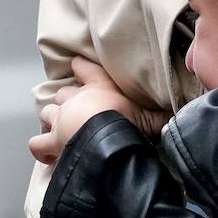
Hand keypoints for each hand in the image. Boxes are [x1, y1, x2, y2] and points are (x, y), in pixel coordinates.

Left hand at [29, 57, 167, 164]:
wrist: (106, 141)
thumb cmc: (128, 123)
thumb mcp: (151, 118)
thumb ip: (161, 116)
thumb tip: (180, 116)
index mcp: (98, 88)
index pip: (85, 69)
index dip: (81, 67)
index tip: (77, 65)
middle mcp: (75, 101)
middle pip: (63, 94)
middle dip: (67, 100)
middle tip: (76, 108)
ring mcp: (60, 120)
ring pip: (47, 113)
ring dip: (52, 119)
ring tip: (60, 127)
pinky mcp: (52, 141)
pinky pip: (37, 143)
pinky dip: (41, 147)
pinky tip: (48, 152)